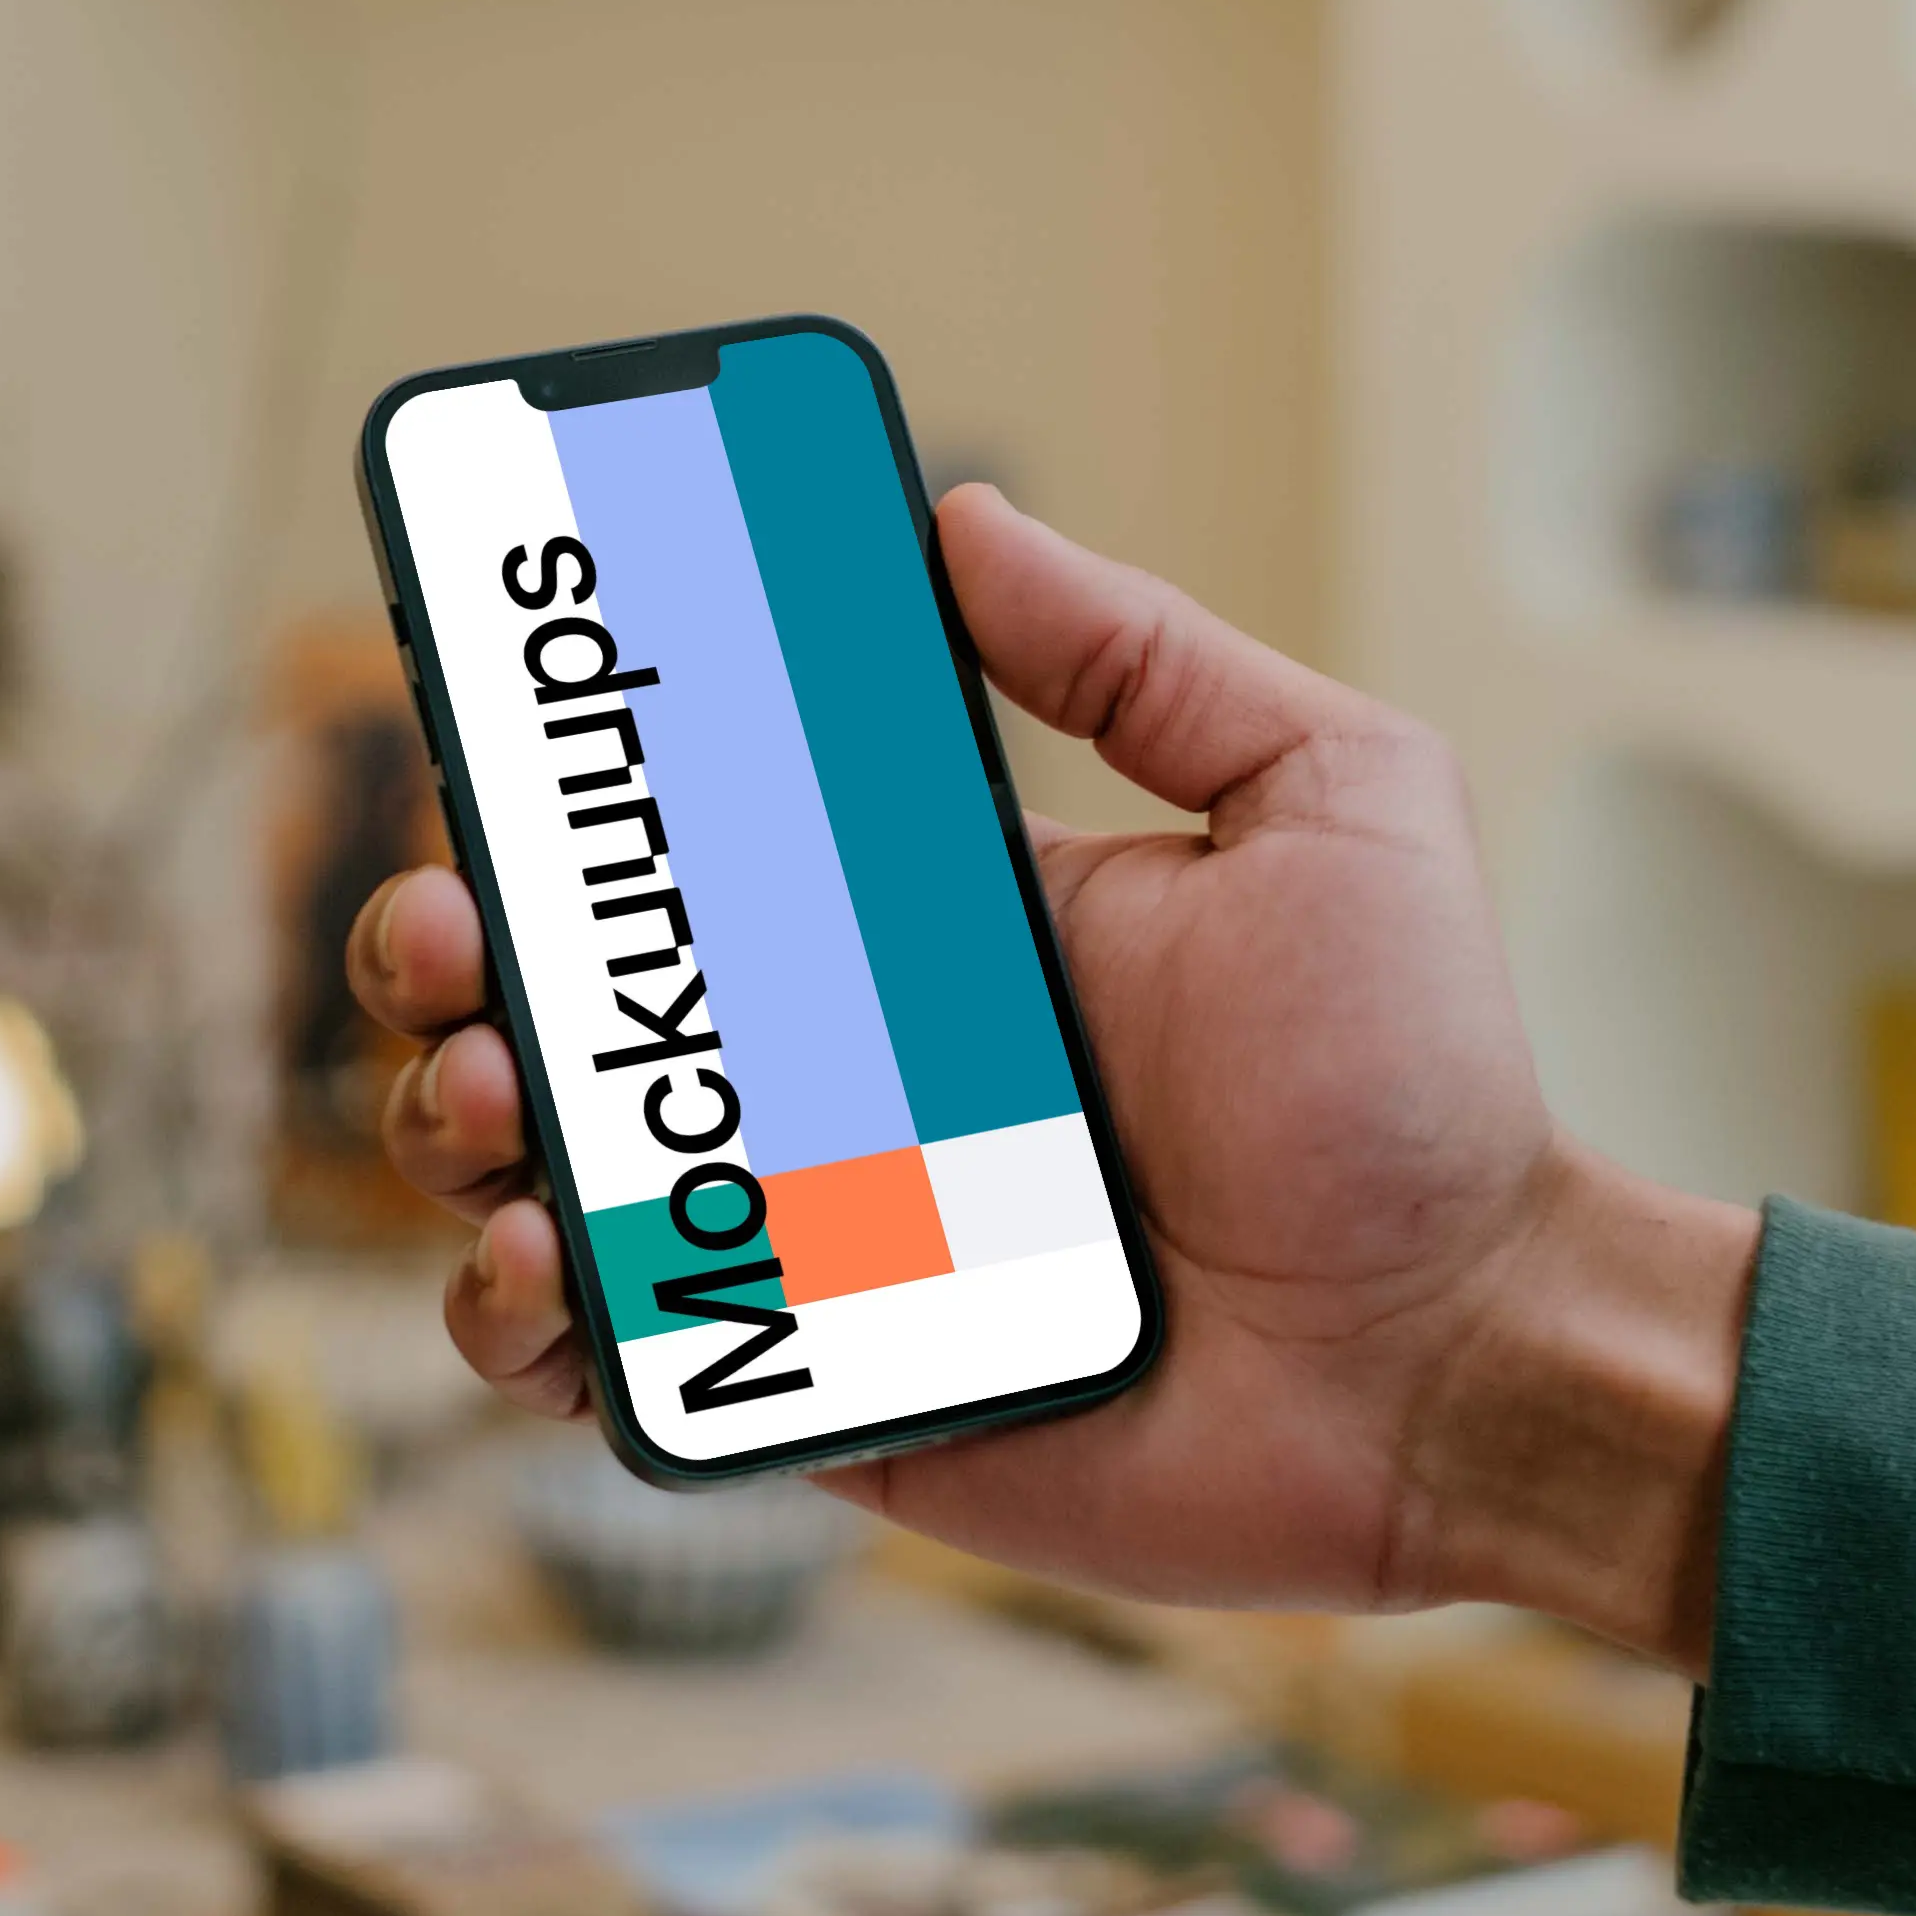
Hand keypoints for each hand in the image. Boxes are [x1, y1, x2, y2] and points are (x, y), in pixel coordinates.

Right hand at [353, 489, 1751, 1660]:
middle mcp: (847, 1075)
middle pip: (573, 1000)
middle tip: (449, 930)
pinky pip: (621, 1366)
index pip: (698, 841)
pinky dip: (525, 1321)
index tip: (494, 729)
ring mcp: (816, 1239)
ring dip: (461, 1121)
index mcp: (927, 928)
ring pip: (551, 1176)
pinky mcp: (820, 1395)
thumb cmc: (1418, 1089)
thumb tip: (957, 520)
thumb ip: (1140, 658)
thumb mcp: (1325, 798)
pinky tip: (538, 1266)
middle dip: (448, 952)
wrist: (1466, 1355)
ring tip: (493, 1103)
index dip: (569, 794)